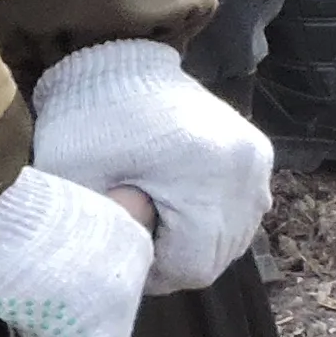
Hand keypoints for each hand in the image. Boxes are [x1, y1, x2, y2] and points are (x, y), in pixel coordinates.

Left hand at [28, 39, 270, 291]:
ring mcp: (257, 159)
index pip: (193, 267)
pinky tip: (184, 204)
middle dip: (177, 257)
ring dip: (199, 240)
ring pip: (236, 236)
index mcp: (207, 178)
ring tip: (159, 218)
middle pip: (219, 254)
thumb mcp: (78, 184)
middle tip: (138, 234)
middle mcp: (245, 170)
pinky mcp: (257, 150)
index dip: (154, 271)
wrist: (115, 61)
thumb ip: (103, 238)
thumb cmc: (89, 122)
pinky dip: (217, 217)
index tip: (126, 250)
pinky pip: (245, 208)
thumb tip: (125, 275)